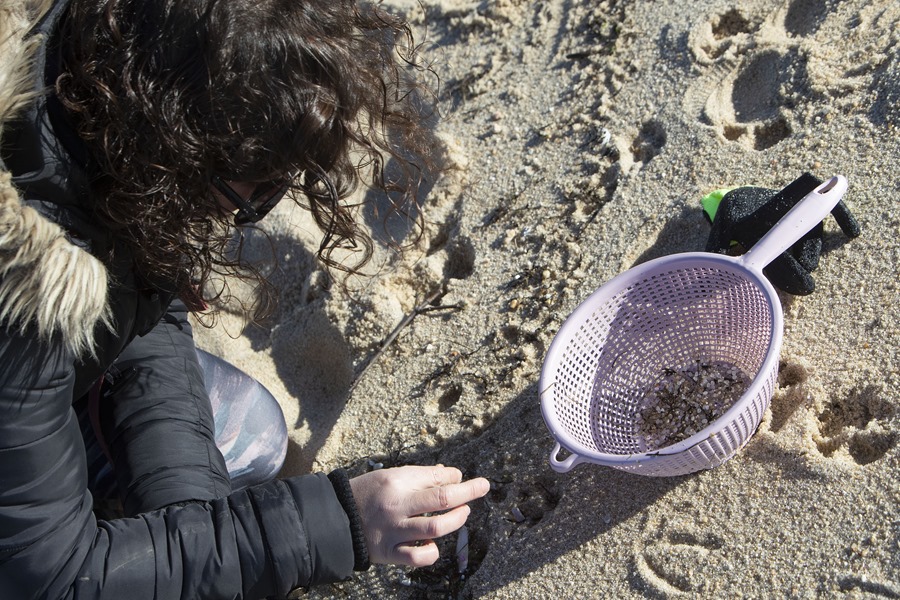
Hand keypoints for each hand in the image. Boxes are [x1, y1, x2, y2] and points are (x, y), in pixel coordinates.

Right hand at [348, 465, 488, 566]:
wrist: (335, 519)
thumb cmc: (366, 493)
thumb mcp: (389, 476)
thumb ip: (420, 477)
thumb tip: (452, 475)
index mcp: (396, 482)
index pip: (436, 477)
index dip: (456, 477)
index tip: (463, 478)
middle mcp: (396, 505)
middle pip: (443, 498)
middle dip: (468, 492)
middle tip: (483, 486)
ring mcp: (393, 531)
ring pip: (436, 527)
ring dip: (456, 519)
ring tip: (463, 513)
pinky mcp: (389, 553)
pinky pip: (418, 557)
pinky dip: (432, 552)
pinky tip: (434, 544)